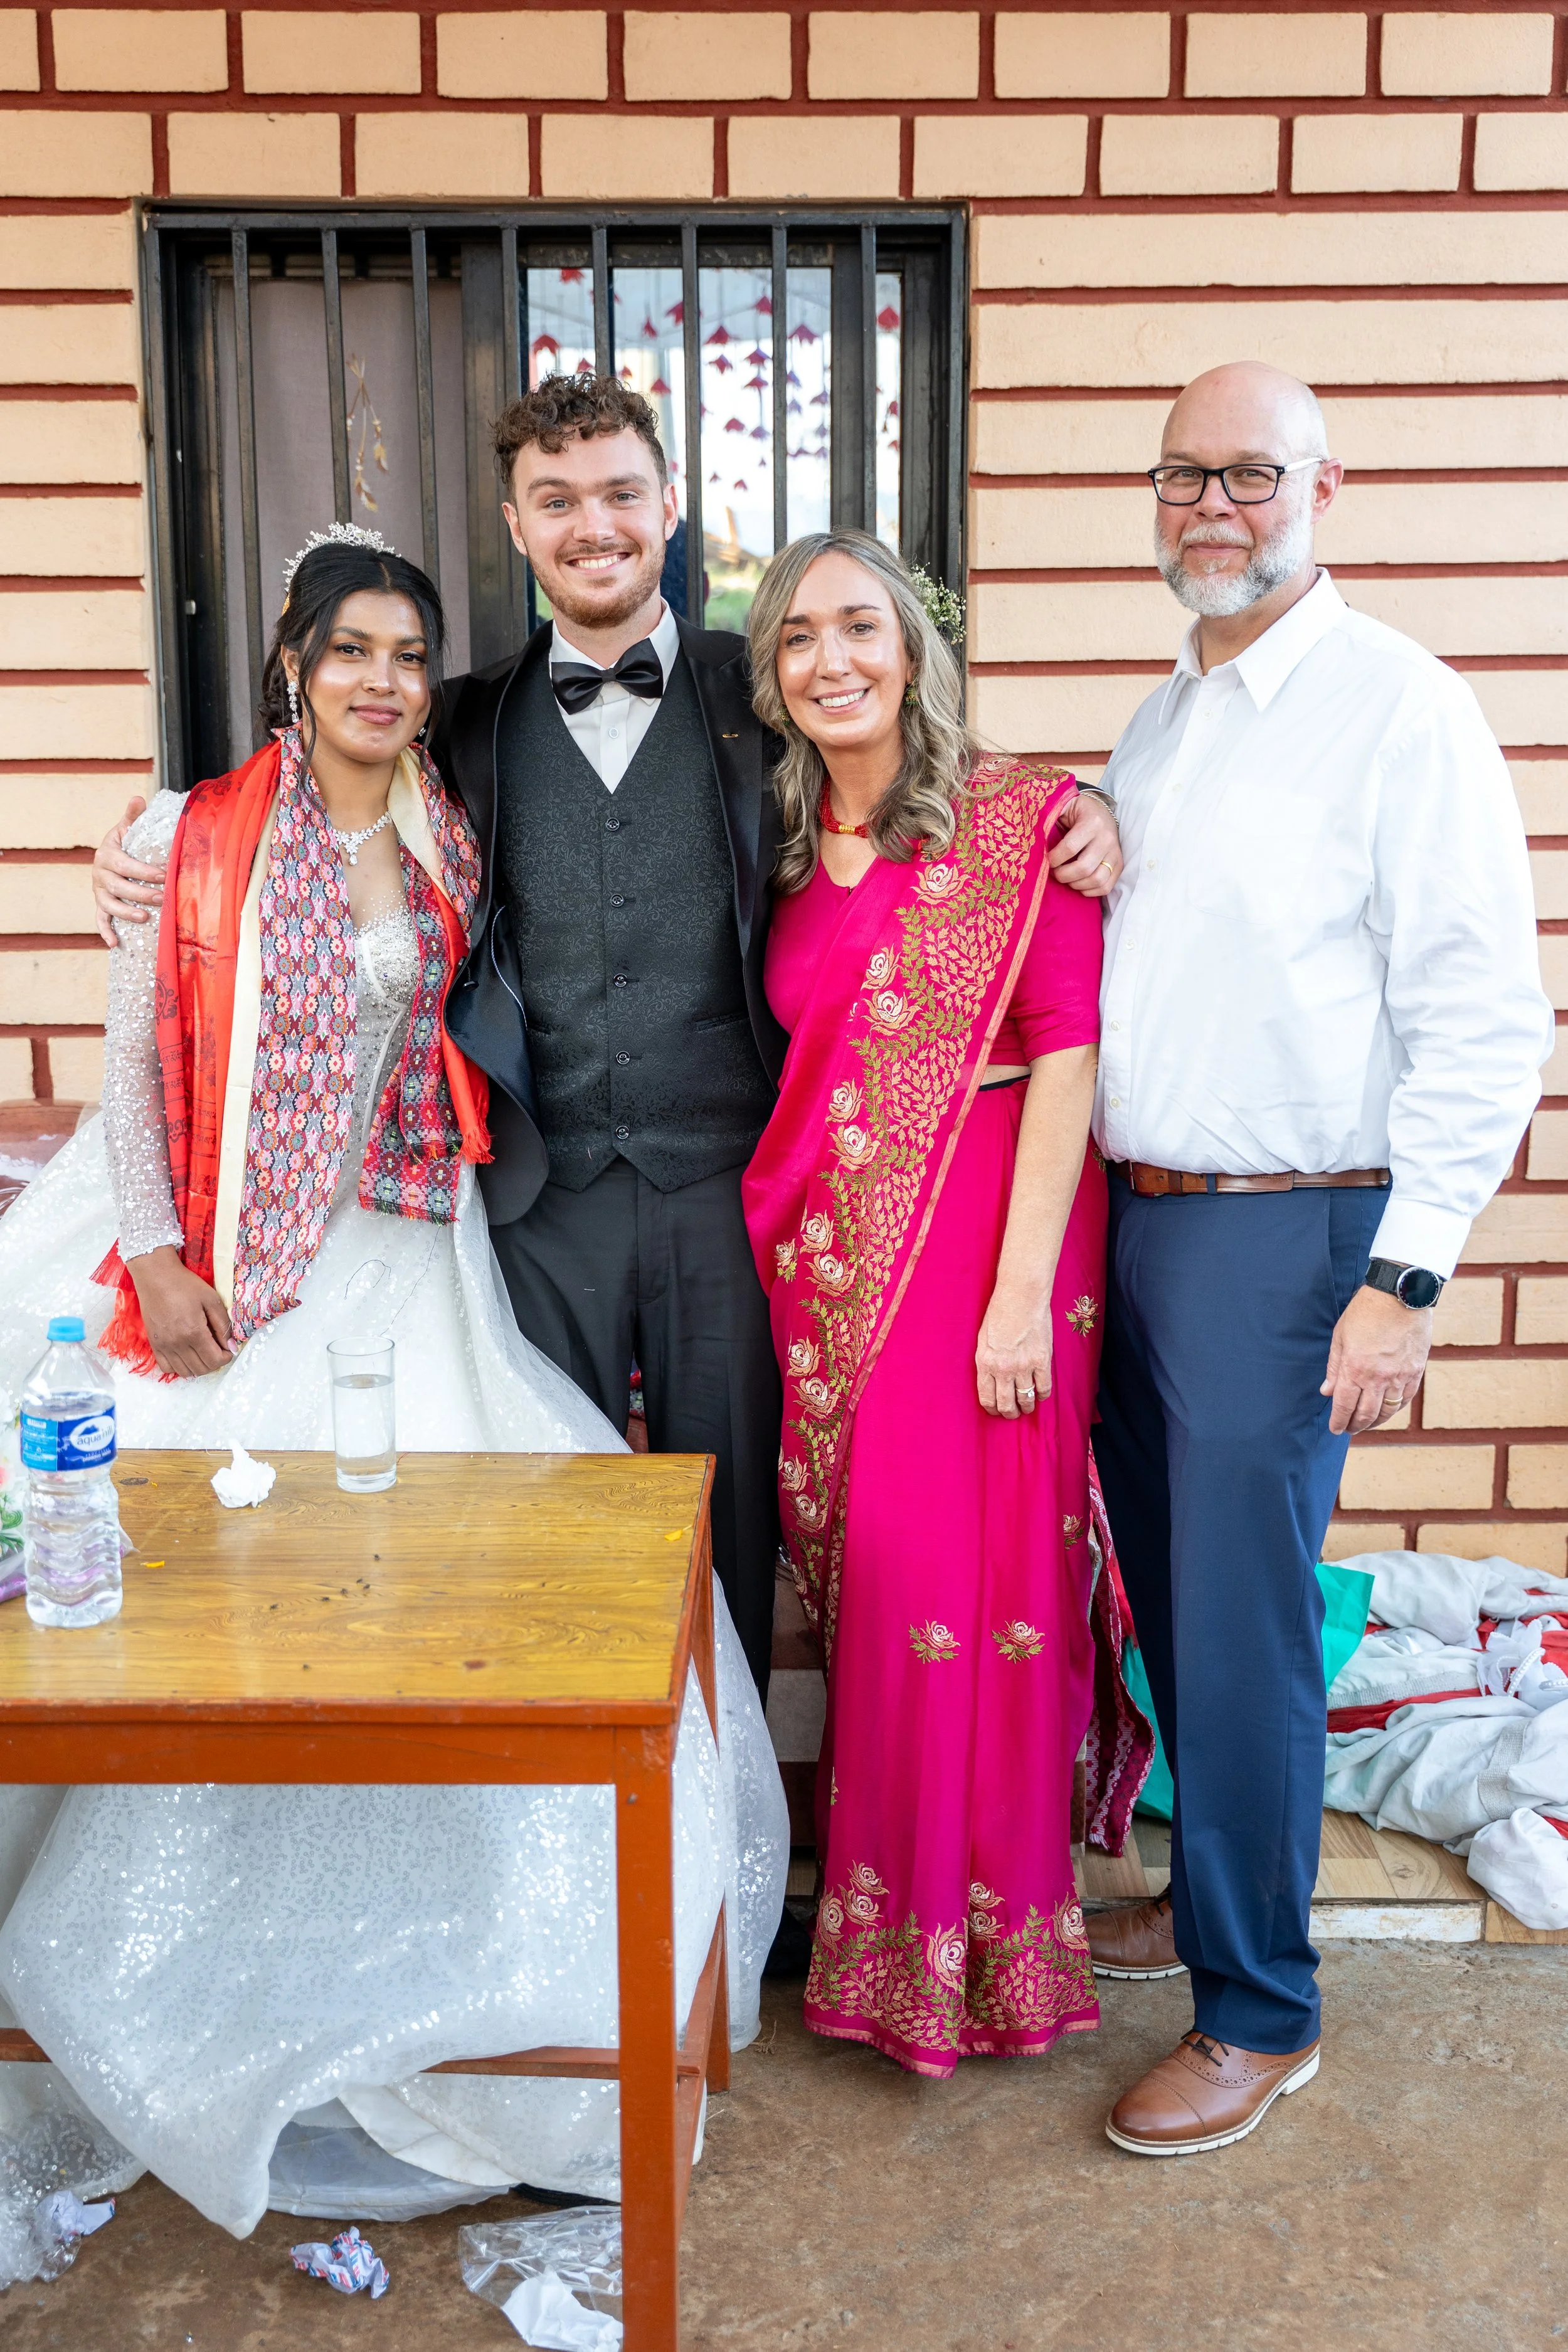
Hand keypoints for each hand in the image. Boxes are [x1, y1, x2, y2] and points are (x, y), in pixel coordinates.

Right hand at [93, 798, 165, 944]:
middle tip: (162, 899)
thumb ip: (133, 815)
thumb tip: (138, 797)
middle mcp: (100, 872)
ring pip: (109, 904)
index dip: (143, 870)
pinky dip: (105, 931)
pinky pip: (100, 919)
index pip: (125, 864)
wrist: (110, 854)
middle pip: (118, 886)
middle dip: (141, 894)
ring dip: (126, 913)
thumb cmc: (126, 842)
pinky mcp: (99, 903)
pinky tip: (114, 944)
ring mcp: (98, 890)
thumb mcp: (128, 828)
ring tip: (145, 918)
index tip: (164, 875)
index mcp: (108, 853)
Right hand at [127, 1246, 234, 1377]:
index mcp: (194, 1332)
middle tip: (218, 1348)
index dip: (226, 1357)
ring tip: (203, 1351)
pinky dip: (180, 1366)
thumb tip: (232, 1346)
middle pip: (201, 1369)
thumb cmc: (185, 1285)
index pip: (214, 1360)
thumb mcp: (211, 1300)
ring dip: (199, 1366)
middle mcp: (177, 1343)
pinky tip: (186, 1354)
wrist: (156, 1277)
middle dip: (215, 1362)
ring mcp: (163, 1346)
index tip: (228, 1347)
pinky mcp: (154, 1344)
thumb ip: (223, 1325)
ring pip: (185, 1372)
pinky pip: (167, 1368)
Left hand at [977, 1287, 1052, 1417]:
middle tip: (1013, 1413)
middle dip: (1009, 1413)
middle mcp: (1003, 1369)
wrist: (1021, 1296)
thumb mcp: (983, 1339)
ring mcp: (1024, 1366)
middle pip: (1006, 1404)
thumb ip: (987, 1362)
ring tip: (1027, 1407)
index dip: (992, 1410)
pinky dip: (1042, 1395)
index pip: (987, 1398)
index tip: (996, 1412)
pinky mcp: (1042, 1361)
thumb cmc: (999, 1313)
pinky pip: (1044, 1388)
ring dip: (1026, 1407)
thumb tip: (992, 1380)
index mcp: (985, 1363)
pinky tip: (1040, 1394)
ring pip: (1026, 1399)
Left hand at [1048, 793, 1122, 898]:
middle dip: (1063, 875)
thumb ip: (1051, 814)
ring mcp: (1115, 853)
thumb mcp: (1065, 806)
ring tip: (1066, 878)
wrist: (1101, 811)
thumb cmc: (1077, 811)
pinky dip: (1089, 891)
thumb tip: (1033, 832)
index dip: (1054, 858)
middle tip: (1054, 872)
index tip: (1047, 860)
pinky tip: (1078, 883)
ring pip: (1097, 880)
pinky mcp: (1119, 864)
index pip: (1070, 847)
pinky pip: (1106, 886)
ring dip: (1076, 884)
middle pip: (1084, 867)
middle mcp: (1107, 838)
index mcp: (1092, 822)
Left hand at [1322, 1285, 1431, 1435]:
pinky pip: (1405, 1399)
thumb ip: (1334, 1368)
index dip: (1339, 1421)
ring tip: (1367, 1424)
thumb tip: (1327, 1391)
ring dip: (1376, 1421)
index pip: (1344, 1406)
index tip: (1335, 1429)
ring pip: (1388, 1411)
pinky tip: (1388, 1410)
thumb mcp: (1340, 1337)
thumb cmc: (1366, 1312)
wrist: (1399, 1296)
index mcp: (1355, 1369)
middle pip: (1366, 1414)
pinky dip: (1395, 1409)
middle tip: (1350, 1429)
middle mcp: (1378, 1378)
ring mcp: (1399, 1376)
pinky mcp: (1416, 1371)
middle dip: (1356, 1426)